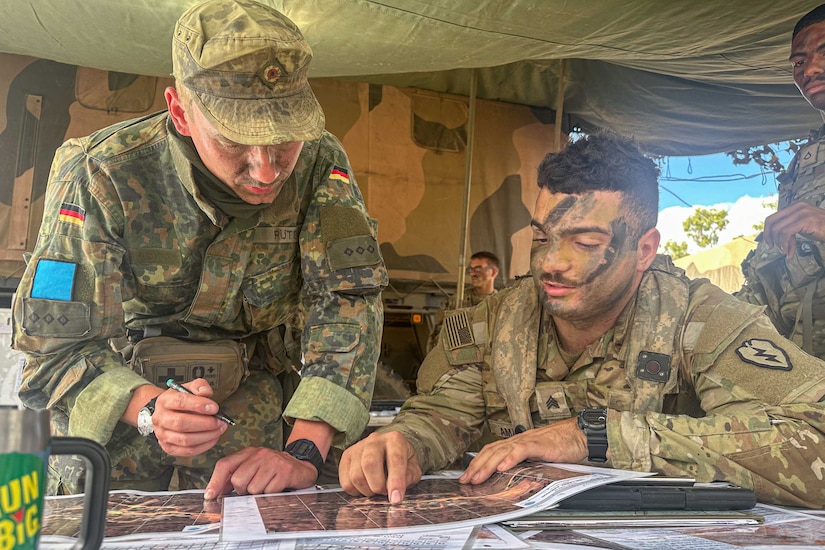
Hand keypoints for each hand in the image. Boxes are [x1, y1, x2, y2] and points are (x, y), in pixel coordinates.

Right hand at [151, 379, 227, 456]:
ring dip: (206, 436)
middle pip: (182, 423)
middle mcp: (161, 418)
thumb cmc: (180, 400)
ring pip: (185, 440)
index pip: (180, 402)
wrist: (165, 412)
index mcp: (165, 401)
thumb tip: (206, 392)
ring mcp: (163, 435)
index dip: (199, 405)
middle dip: (205, 423)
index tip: (214, 408)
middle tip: (220, 421)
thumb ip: (199, 386)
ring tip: (219, 429)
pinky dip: (203, 446)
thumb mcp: (188, 388)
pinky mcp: (168, 447)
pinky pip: (187, 451)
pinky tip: (213, 438)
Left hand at [203, 446, 317, 498]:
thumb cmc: (274, 469)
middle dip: (242, 491)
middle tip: (253, 489)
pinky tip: (276, 487)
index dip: (215, 481)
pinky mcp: (285, 471)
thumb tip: (215, 491)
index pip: (225, 464)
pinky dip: (271, 494)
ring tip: (267, 486)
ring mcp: (273, 461)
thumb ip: (235, 476)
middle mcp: (260, 454)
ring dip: (258, 493)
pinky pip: (268, 491)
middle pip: (238, 480)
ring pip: (253, 488)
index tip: (210, 495)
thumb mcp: (254, 467)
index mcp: (249, 452)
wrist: (301, 466)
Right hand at [339, 431, 421, 503]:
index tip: (396, 499)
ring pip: (356, 475)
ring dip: (367, 490)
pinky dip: (356, 491)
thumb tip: (396, 493)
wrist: (388, 449)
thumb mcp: (413, 468)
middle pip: (369, 464)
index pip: (395, 460)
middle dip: (377, 486)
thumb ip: (408, 478)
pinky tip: (365, 487)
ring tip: (376, 488)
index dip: (395, 482)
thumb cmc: (402, 460)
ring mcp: (358, 447)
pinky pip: (345, 481)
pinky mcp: (346, 456)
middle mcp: (375, 440)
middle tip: (384, 492)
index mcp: (395, 439)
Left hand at [458, 417, 587, 484]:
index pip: (492, 451)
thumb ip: (524, 462)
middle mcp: (519, 440)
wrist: (579, 434)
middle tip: (465, 480)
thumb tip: (510, 475)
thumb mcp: (538, 456)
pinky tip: (502, 467)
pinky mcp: (540, 444)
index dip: (478, 462)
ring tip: (478, 477)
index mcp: (517, 443)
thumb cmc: (561, 445)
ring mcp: (528, 441)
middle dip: (477, 466)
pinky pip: (522, 451)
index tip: (467, 476)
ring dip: (488, 465)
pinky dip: (510, 459)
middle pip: (492, 451)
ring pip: (502, 451)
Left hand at [762, 202, 824, 258]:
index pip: (773, 217)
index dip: (767, 231)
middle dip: (769, 236)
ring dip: (780, 243)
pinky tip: (789, 251)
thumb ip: (789, 227)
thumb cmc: (821, 228)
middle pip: (772, 222)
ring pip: (779, 229)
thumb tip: (774, 238)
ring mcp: (802, 213)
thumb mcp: (802, 225)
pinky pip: (787, 233)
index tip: (769, 241)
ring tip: (786, 251)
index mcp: (794, 206)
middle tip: (772, 247)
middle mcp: (797, 207)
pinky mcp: (806, 221)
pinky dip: (785, 243)